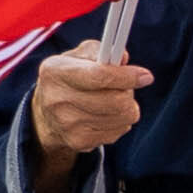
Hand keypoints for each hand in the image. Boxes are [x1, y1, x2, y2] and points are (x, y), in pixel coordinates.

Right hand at [25, 47, 149, 160]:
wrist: (47, 115)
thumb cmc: (70, 77)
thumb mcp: (78, 56)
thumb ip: (102, 51)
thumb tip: (123, 59)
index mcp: (55, 71)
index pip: (100, 76)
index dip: (127, 76)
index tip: (145, 76)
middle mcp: (57, 99)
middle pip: (116, 101)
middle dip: (128, 92)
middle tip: (127, 87)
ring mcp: (67, 124)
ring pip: (122, 117)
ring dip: (127, 107)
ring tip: (114, 100)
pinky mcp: (79, 141)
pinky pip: (119, 131)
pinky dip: (120, 121)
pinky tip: (107, 115)